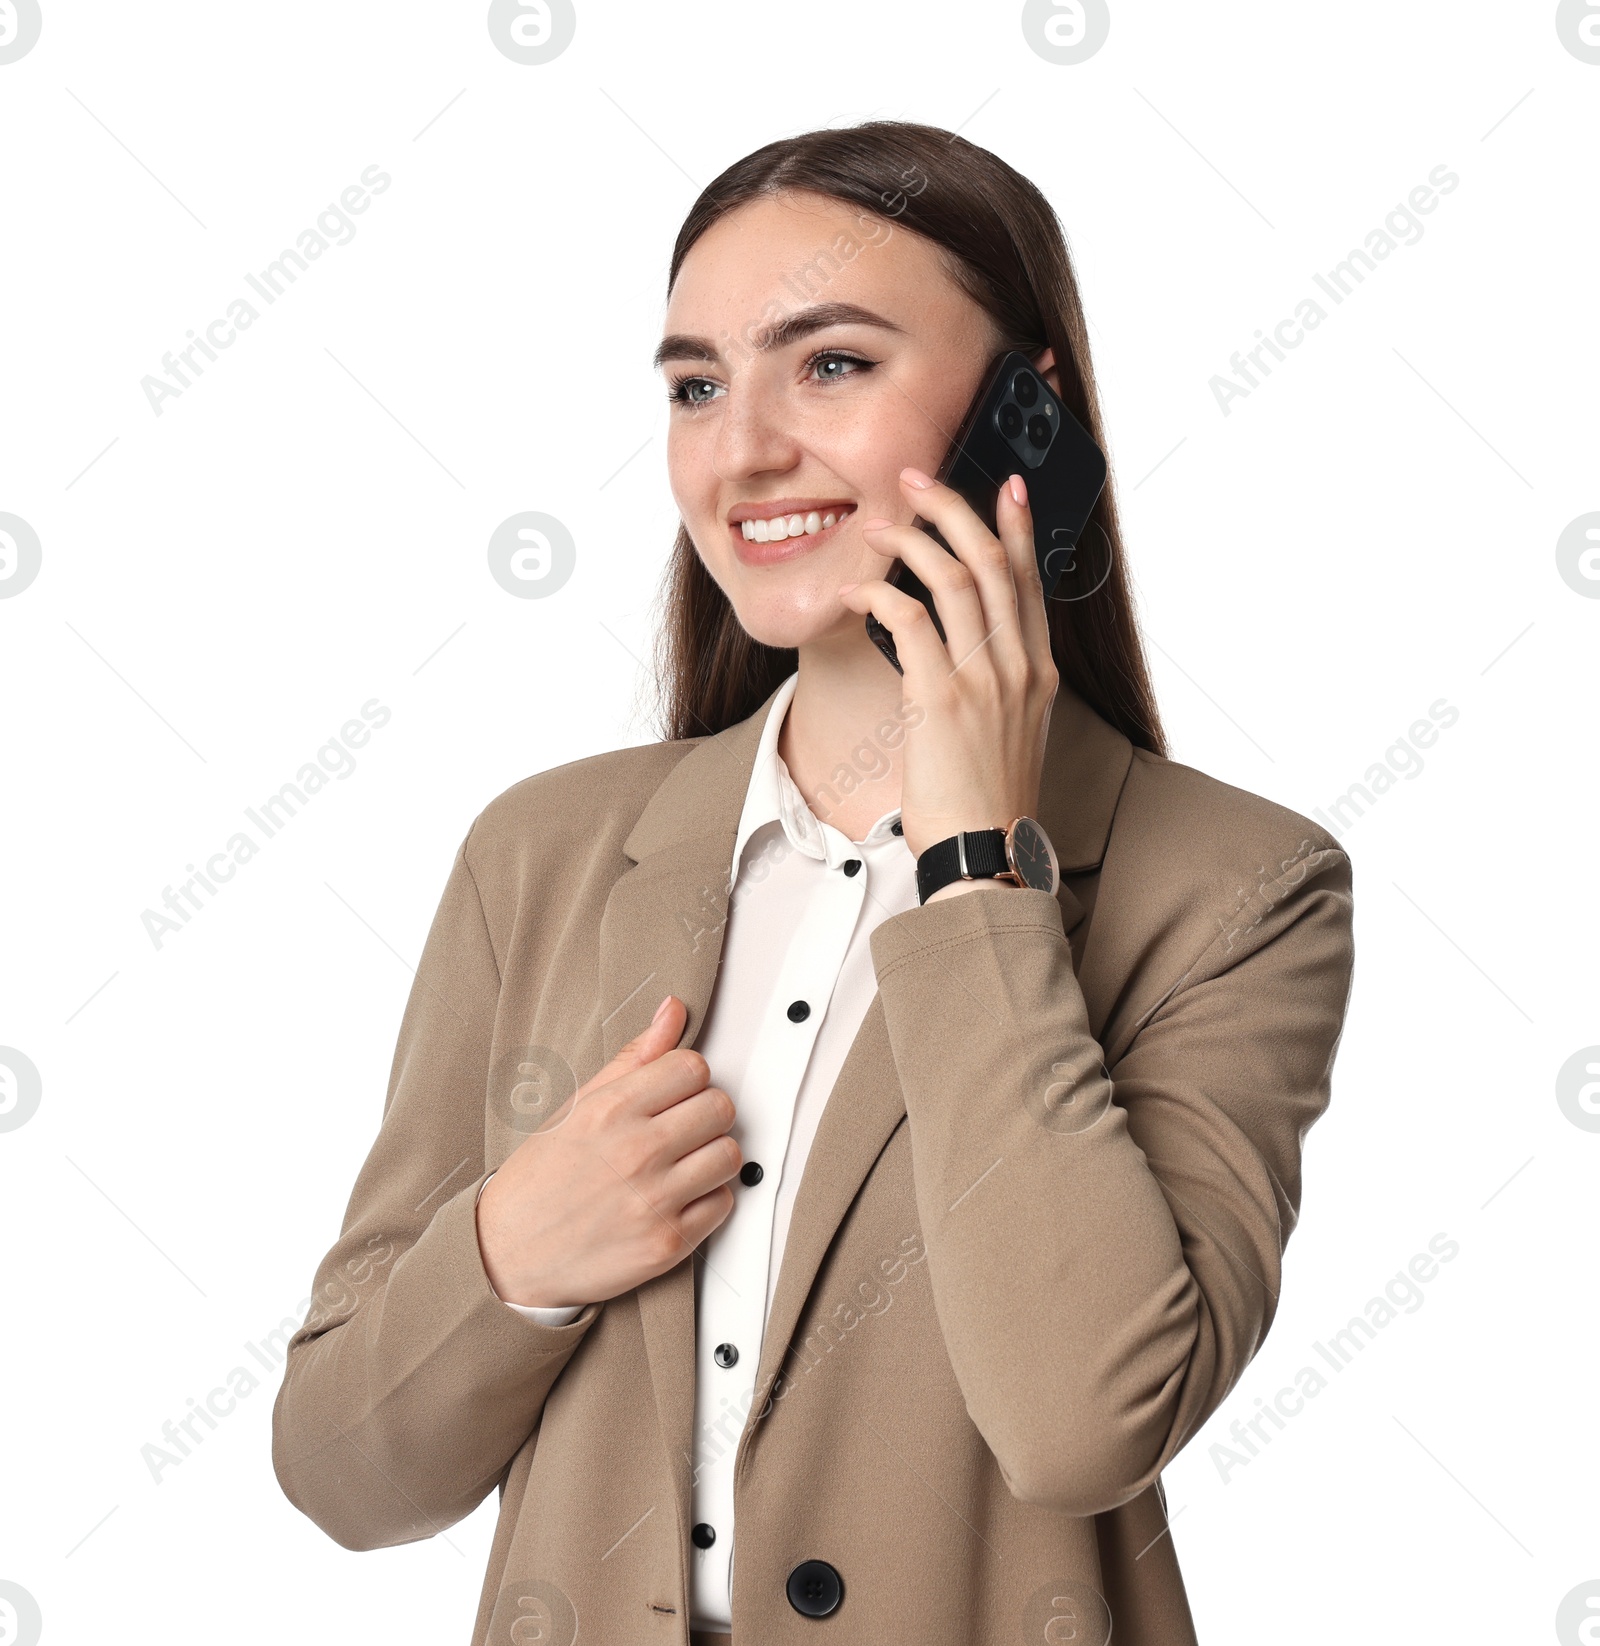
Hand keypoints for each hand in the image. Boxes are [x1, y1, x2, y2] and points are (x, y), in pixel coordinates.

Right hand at [475, 997, 740, 1307]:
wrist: (507, 1253)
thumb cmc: (539, 1179)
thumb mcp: (577, 1106)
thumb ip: (633, 1058)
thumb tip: (672, 1012)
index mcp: (612, 1111)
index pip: (693, 1067)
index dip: (687, 1078)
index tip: (674, 1093)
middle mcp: (636, 1153)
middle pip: (720, 1107)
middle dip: (704, 1113)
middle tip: (682, 1127)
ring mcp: (654, 1201)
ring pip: (730, 1155)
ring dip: (712, 1156)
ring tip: (683, 1162)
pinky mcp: (667, 1244)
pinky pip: (723, 1205)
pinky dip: (708, 1200)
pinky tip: (679, 1197)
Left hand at [838, 467, 1058, 864]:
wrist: (984, 853)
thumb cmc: (986, 799)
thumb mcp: (1010, 732)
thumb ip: (996, 683)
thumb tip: (964, 647)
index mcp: (1038, 673)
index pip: (1031, 581)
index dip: (1019, 528)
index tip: (1007, 487)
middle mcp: (1018, 668)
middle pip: (993, 562)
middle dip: (953, 509)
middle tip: (917, 481)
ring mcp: (984, 681)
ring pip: (954, 579)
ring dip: (912, 542)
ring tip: (880, 529)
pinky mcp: (942, 699)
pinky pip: (909, 623)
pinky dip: (879, 597)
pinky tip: (855, 594)